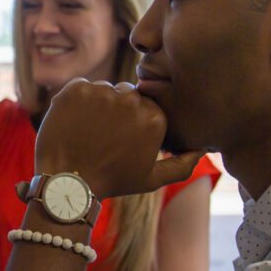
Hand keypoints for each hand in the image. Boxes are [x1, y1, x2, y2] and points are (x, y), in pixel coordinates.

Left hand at [36, 80, 202, 199]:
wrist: (68, 183)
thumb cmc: (112, 181)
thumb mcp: (152, 179)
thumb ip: (182, 165)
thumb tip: (202, 149)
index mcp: (154, 117)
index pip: (145, 106)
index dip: (132, 122)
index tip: (120, 139)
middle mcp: (131, 100)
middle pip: (126, 94)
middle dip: (117, 110)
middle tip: (103, 136)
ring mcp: (103, 92)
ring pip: (103, 90)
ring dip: (96, 105)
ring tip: (87, 132)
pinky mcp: (76, 89)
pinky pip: (81, 87)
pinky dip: (76, 102)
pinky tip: (74, 124)